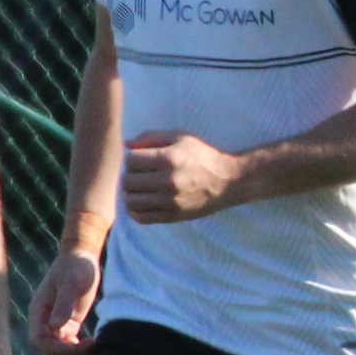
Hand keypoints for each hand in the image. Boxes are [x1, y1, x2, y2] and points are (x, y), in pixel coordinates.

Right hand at [30, 249, 103, 354]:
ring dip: (75, 353)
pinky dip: (80, 348)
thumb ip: (64, 304)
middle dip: (68, 354)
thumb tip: (56, 326)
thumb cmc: (75, 266)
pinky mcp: (69, 324)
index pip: (38, 340)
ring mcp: (56, 323)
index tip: (75, 346)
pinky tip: (95, 342)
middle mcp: (44, 320)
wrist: (82, 257)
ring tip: (95, 345)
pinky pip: (70, 344)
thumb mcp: (70, 283)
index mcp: (39, 311)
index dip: (54, 349)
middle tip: (91, 347)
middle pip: (49, 349)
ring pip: (60, 350)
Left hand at [123, 130, 247, 223]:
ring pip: (131, 200)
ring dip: (130, 193)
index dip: (133, 158)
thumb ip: (152, 137)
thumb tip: (127, 145)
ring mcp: (169, 201)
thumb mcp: (181, 137)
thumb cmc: (203, 155)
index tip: (142, 159)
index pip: (131, 160)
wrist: (228, 181)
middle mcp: (168, 181)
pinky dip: (135, 210)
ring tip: (139, 188)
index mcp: (169, 159)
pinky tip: (141, 202)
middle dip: (130, 175)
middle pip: (128, 180)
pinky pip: (141, 217)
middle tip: (139, 174)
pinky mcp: (172, 216)